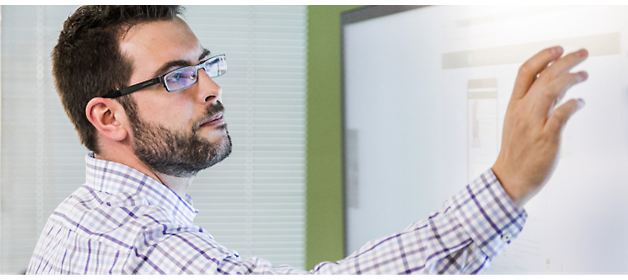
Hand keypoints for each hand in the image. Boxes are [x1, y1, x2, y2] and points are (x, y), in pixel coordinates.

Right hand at [492, 46, 587, 207]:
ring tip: (584, 75)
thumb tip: (558, 86)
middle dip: (565, 60)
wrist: (511, 177)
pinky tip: (580, 102)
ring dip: (571, 78)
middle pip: (543, 76)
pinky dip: (573, 104)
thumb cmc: (516, 152)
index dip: (543, 56)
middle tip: (582, 53)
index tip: (558, 49)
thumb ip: (536, 103)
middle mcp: (522, 111)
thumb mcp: (518, 122)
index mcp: (514, 105)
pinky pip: (561, 115)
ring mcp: (534, 124)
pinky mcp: (546, 138)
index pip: (525, 72)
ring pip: (551, 90)